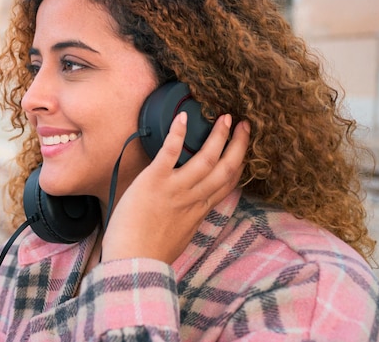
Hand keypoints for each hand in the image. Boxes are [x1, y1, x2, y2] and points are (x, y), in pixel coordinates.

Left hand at [101, 113, 249, 263]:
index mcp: (199, 211)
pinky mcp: (155, 181)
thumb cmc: (150, 254)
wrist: (134, 262)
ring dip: (218, 135)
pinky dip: (178, 134)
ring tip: (225, 117)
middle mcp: (193, 198)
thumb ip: (186, 220)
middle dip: (237, 144)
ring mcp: (176, 189)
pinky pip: (170, 153)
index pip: (227, 184)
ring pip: (206, 158)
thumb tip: (185, 214)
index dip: (239, 164)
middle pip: (225, 168)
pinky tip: (183, 118)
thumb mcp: (179, 237)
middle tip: (244, 125)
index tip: (244, 150)